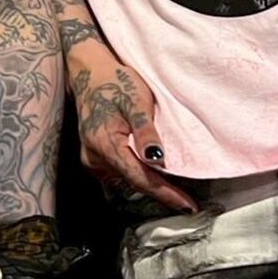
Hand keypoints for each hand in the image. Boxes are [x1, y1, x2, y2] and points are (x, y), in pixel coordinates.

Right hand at [69, 46, 195, 213]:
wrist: (89, 71)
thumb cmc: (115, 81)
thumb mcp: (135, 99)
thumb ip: (144, 130)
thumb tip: (156, 159)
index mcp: (104, 143)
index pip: (139, 177)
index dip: (165, 193)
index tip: (188, 206)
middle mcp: (94, 157)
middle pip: (133, 182)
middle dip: (160, 192)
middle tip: (187, 200)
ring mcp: (91, 159)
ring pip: (126, 180)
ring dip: (148, 183)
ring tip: (174, 188)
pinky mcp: (93, 157)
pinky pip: (119, 172)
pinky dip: (137, 174)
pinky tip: (151, 172)